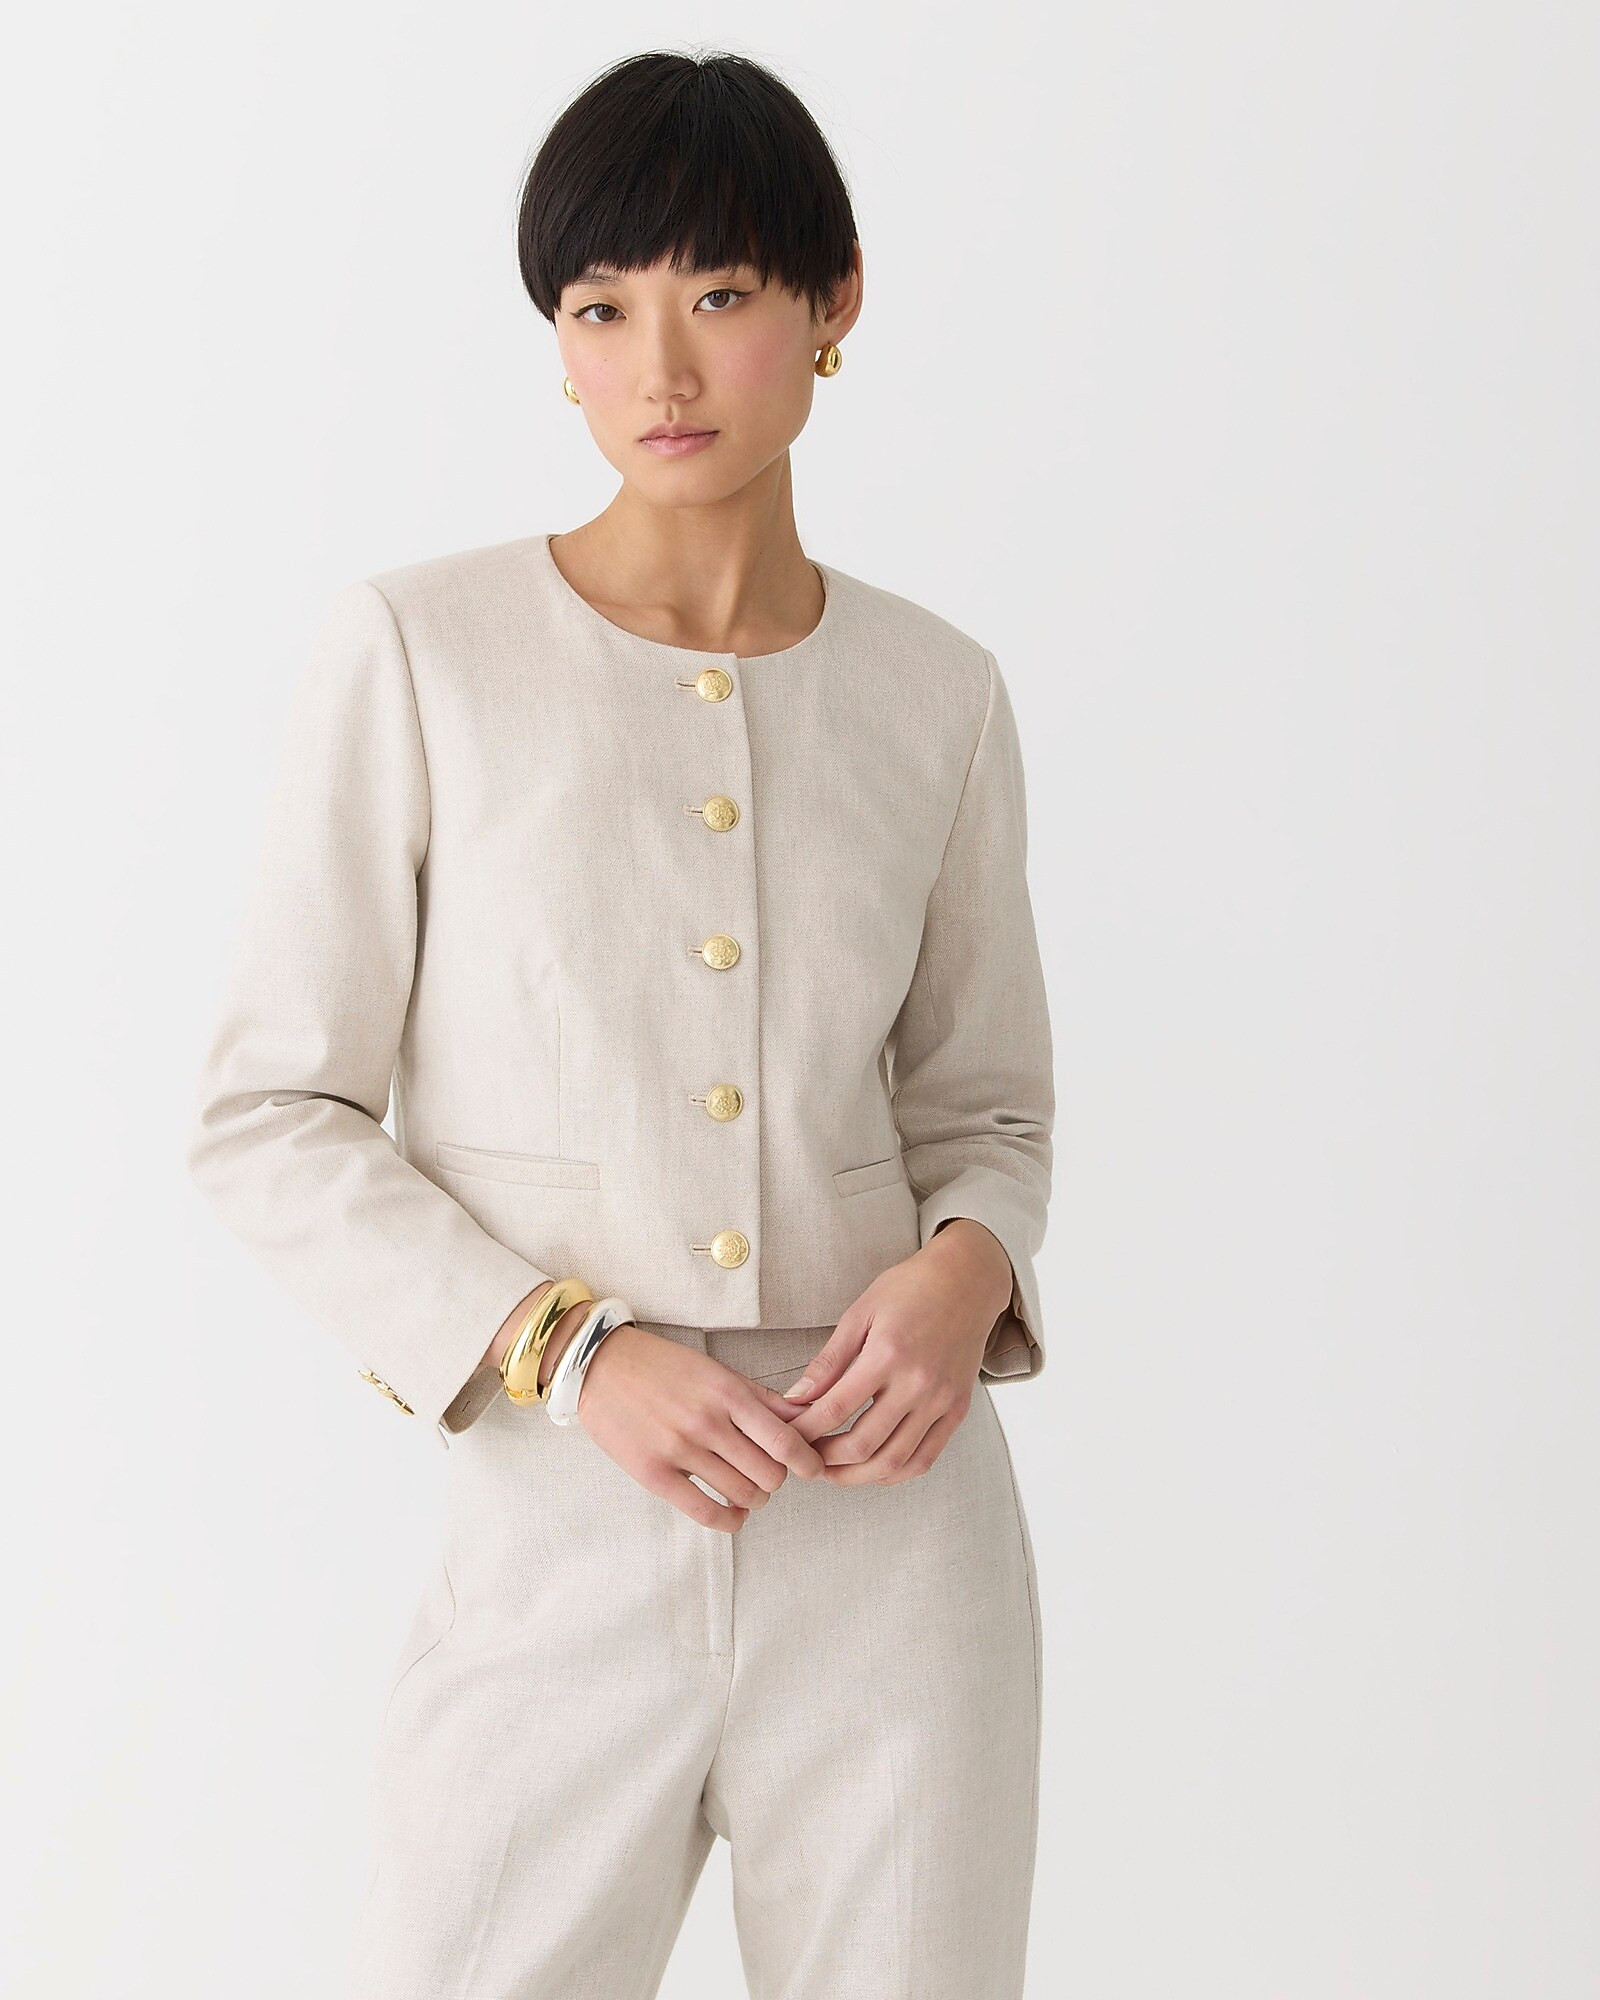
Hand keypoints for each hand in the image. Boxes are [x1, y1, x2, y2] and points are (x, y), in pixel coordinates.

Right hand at [570, 1323, 830, 1530]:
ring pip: (742, 1494)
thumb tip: (806, 1417)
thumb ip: (762, 1398)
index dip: (808, 1462)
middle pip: (769, 1474)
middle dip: (776, 1479)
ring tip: (747, 1487)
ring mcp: (679, 1449)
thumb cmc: (664, 1367)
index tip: (813, 1469)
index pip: (785, 1441)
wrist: (602, 1367)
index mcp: (727, 1392)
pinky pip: (705, 1512)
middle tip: (767, 1471)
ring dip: (754, 1498)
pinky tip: (733, 1512)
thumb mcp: (716, 1371)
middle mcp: (707, 1421)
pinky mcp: (654, 1473)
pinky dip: (729, 1519)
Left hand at [777, 1219, 1014, 1484]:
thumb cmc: (910, 1289)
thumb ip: (829, 1360)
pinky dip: (894, 1473)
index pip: (835, 1409)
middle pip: (863, 1444)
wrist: (968, 1281)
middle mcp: (917, 1383)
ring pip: (894, 1461)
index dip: (804, 1431)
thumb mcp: (860, 1312)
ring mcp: (941, 1400)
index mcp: (887, 1354)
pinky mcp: (957, 1410)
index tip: (785, 1438)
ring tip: (831, 1472)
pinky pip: (925, 1458)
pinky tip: (871, 1468)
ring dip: (856, 1476)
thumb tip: (796, 1398)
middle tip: (803, 1459)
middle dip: (825, 1461)